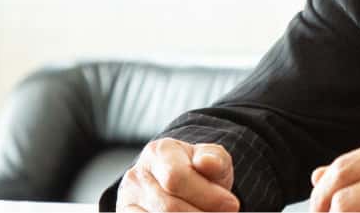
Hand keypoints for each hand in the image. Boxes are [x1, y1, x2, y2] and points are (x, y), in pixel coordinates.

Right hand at [116, 138, 239, 211]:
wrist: (182, 182)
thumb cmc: (200, 170)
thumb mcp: (214, 159)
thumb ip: (214, 160)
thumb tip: (207, 162)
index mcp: (159, 152)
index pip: (176, 177)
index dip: (207, 195)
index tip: (232, 205)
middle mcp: (137, 176)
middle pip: (168, 206)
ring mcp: (127, 201)